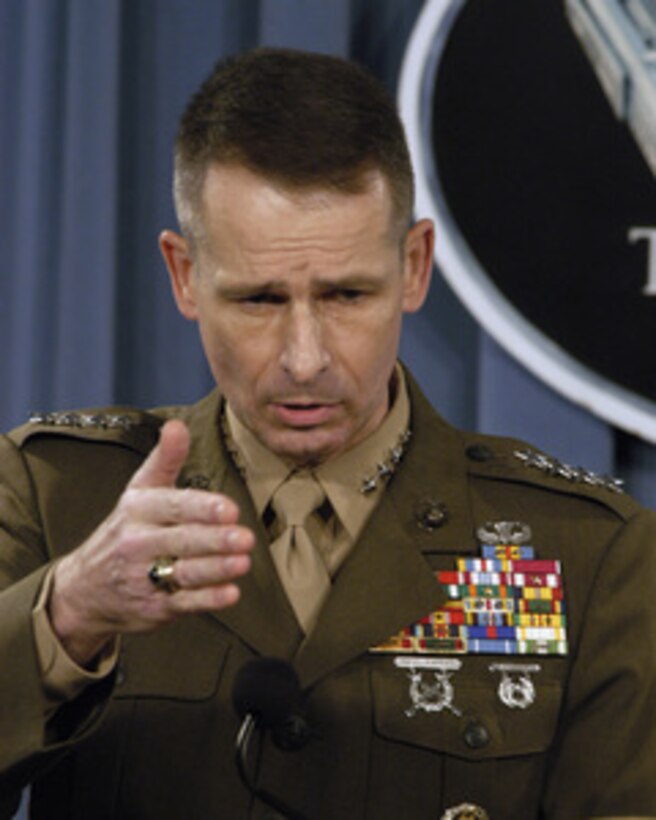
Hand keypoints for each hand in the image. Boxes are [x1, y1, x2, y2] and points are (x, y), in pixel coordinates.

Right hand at [49, 419, 254, 665]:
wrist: (84, 589)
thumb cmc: (125, 531)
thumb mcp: (139, 491)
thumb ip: (164, 460)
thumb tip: (177, 425)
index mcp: (138, 509)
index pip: (173, 506)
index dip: (202, 508)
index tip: (229, 509)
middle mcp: (137, 542)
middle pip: (181, 540)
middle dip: (215, 539)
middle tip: (245, 537)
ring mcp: (143, 577)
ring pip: (184, 572)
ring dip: (216, 569)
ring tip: (244, 563)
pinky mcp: (153, 607)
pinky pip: (183, 603)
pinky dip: (207, 600)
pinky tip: (231, 593)